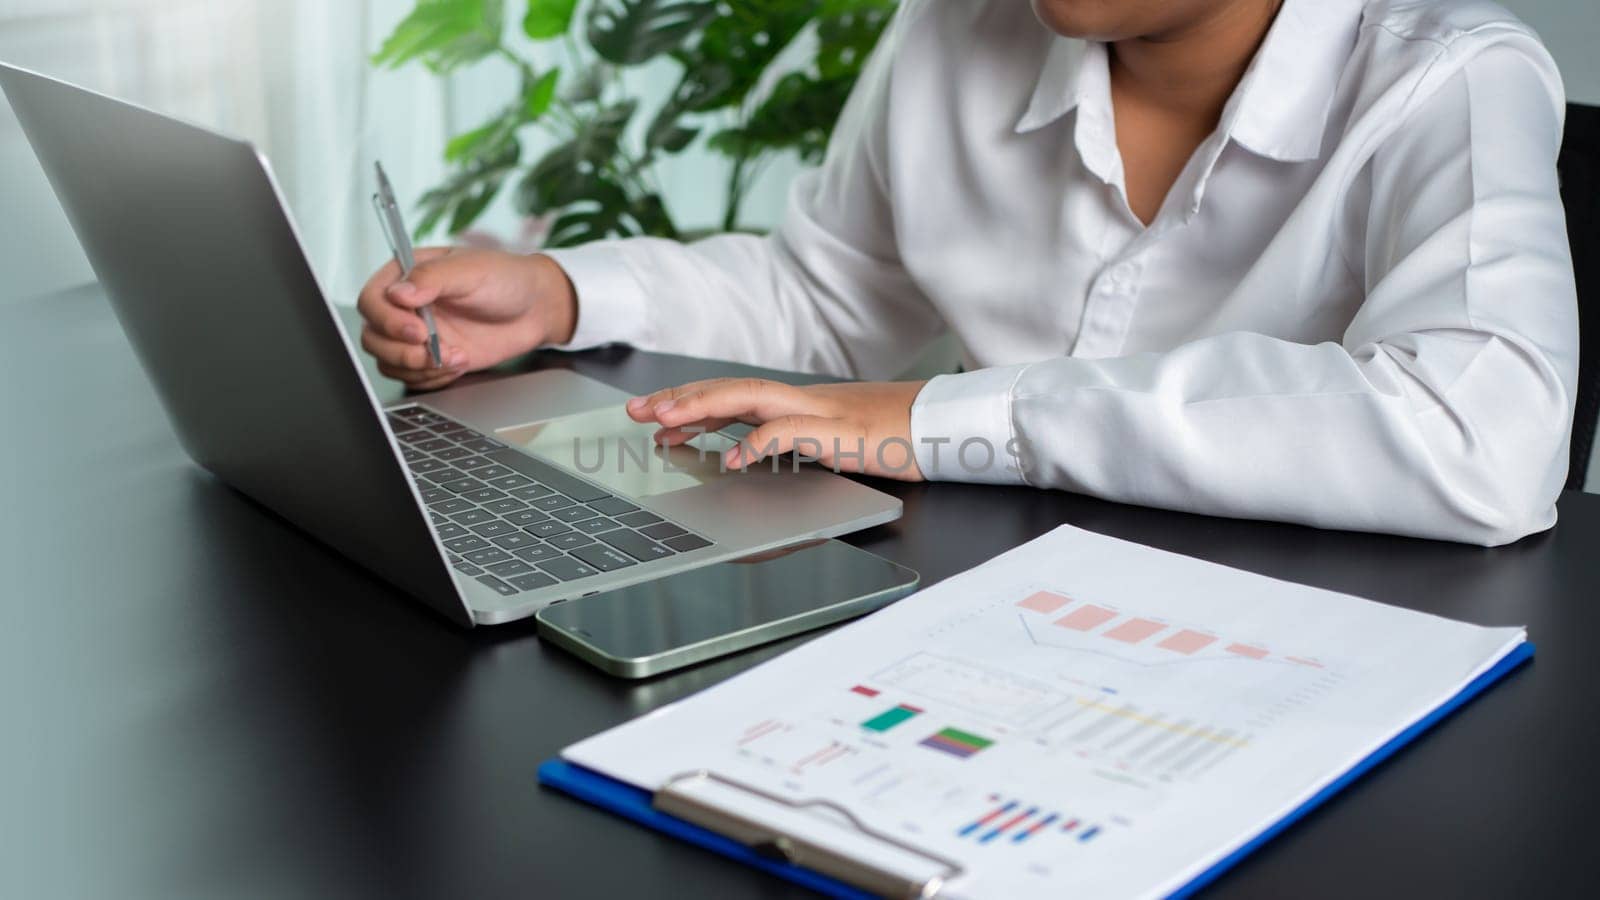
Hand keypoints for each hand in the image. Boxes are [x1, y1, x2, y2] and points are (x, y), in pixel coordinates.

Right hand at [357, 248, 577, 389]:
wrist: (536, 308)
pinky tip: (459, 363)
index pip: (372, 300)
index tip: (417, 330)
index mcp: (407, 275)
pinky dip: (432, 378)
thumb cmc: (506, 279)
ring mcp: (417, 334)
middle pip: (374, 336)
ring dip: (419, 367)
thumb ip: (433, 278)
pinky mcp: (431, 357)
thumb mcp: (471, 270)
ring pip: (388, 361)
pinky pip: (411, 377)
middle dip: (402, 351)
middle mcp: (406, 306)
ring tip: (455, 356)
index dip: (387, 320)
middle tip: (435, 351)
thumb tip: (398, 293)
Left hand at [625, 378, 928, 479]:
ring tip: (666, 421)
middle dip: (680, 399)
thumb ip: (796, 444)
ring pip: (749, 397)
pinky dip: (758, 443)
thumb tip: (753, 457)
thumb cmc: (895, 437)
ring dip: (703, 407)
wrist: (944, 426)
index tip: (654, 416)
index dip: (691, 403)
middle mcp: (801, 400)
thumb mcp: (834, 442)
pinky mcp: (838, 430)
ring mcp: (819, 410)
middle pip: (730, 391)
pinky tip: (734, 460)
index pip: (733, 398)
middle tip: (637, 411)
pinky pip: (789, 432)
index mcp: (798, 404)